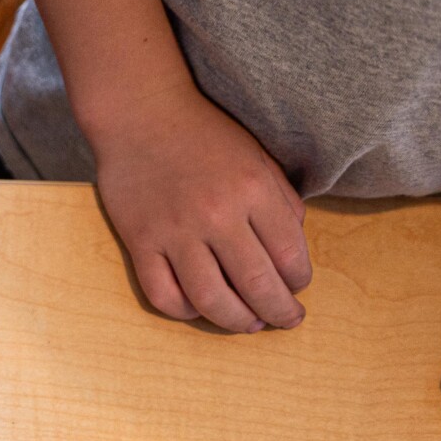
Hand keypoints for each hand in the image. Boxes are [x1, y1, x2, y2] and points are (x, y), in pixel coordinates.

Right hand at [90, 86, 310, 333]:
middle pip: (256, 284)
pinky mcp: (141, 242)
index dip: (299, 281)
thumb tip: (290, 253)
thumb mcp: (257, 158)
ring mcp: (175, 232)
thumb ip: (280, 202)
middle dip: (278, 312)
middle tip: (286, 320)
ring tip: (247, 323)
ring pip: (211, 299)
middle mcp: (217, 214)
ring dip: (235, 321)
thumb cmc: (204, 136)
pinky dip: (185, 311)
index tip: (298, 287)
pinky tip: (198, 309)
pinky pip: (163, 294)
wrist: (142, 116)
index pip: (289, 255)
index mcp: (253, 190)